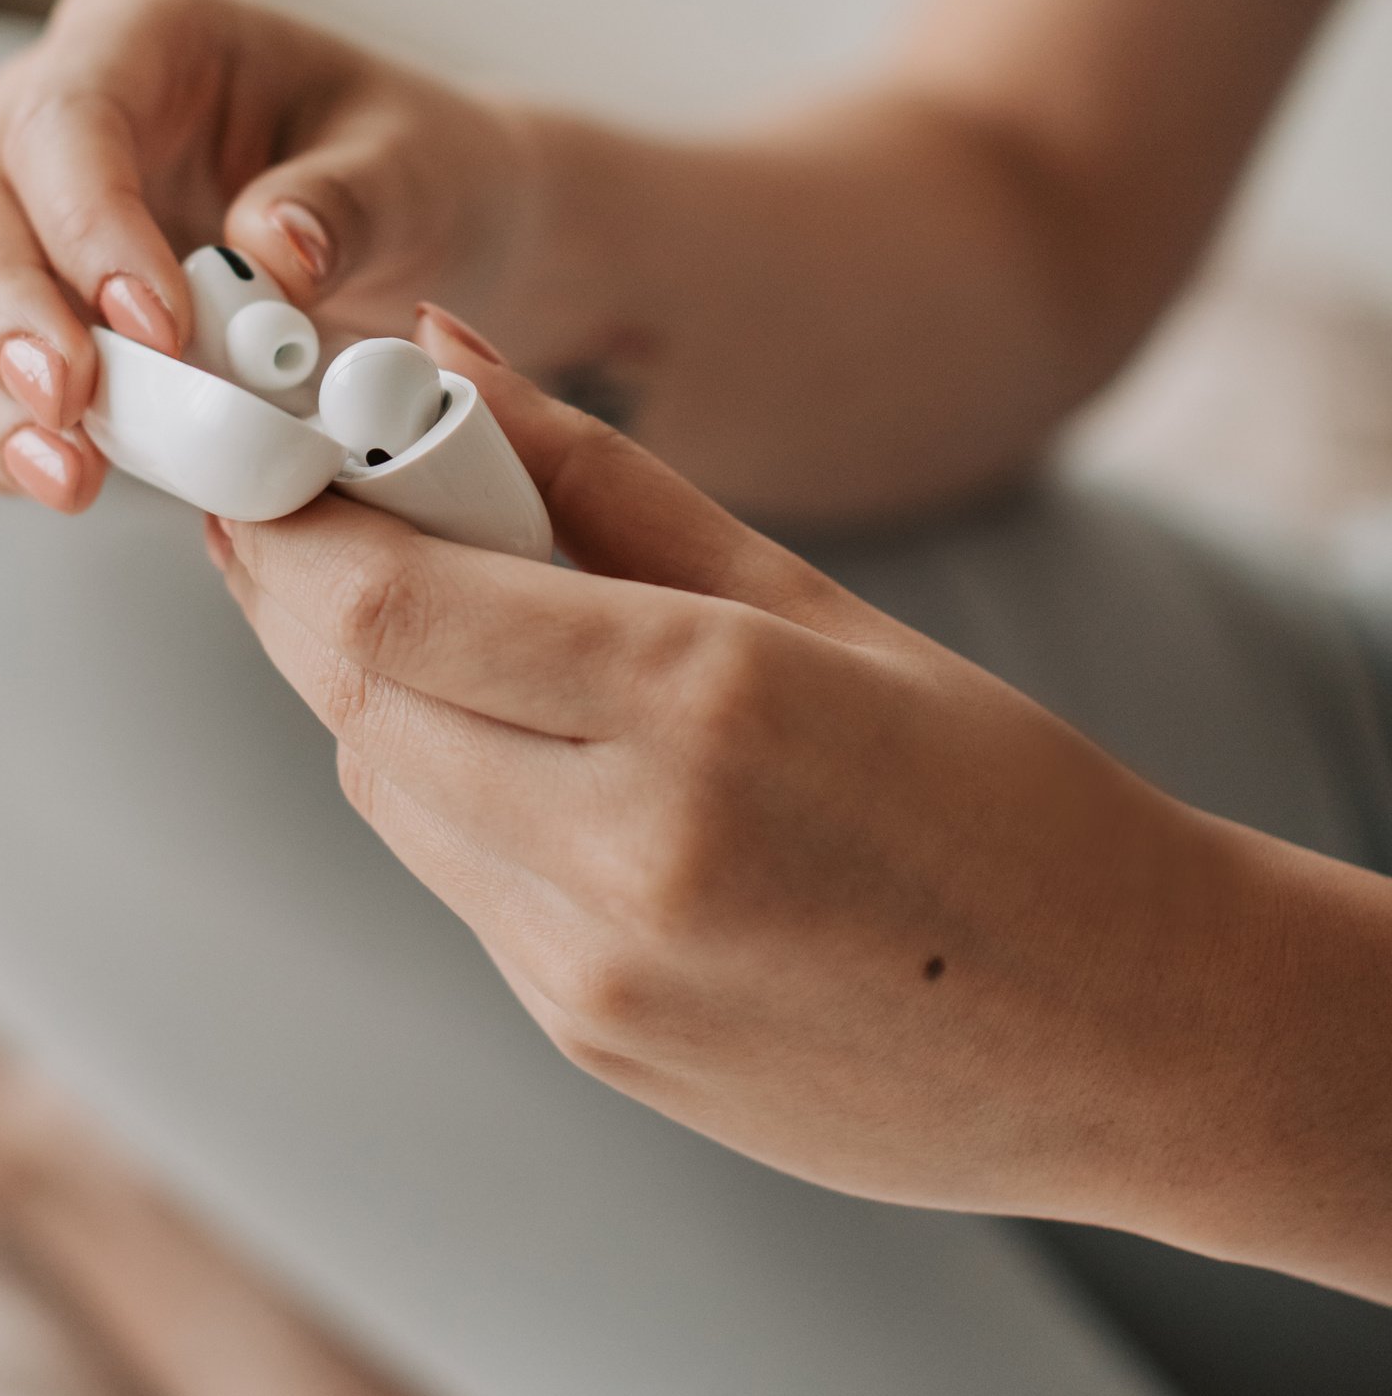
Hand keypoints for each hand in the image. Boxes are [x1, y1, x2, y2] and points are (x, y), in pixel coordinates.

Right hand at [0, 0, 531, 511]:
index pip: (66, 116)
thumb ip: (344, 203)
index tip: (159, 326)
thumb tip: (269, 256)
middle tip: (70, 402)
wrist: (428, 235)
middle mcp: (51, 111)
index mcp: (143, 35)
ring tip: (68, 474)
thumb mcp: (413, 168)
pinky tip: (61, 479)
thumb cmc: (413, 170)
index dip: (90, 223)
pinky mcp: (25, 308)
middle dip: (5, 310)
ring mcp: (23, 211)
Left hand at [215, 312, 1386, 1277]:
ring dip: (378, 688)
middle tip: (316, 501)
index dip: (291, 521)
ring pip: (382, 785)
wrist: (1129, 1034)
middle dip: (309, 586)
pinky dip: (452, 787)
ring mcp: (596, 971)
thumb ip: (600, 477)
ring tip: (461, 615)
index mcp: (700, 705)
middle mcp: (626, 852)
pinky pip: (454, 879)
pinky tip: (541, 746)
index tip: (266, 449)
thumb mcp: (813, 600)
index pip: (381, 607)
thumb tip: (441, 357)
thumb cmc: (999, 788)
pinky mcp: (591, 1038)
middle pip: (351, 694)